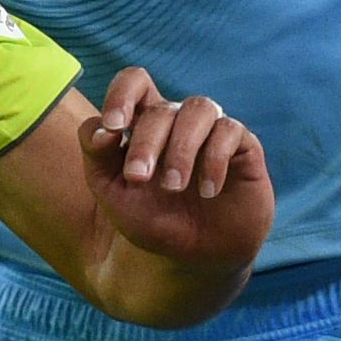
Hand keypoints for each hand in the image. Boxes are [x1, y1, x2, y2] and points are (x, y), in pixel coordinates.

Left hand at [83, 69, 270, 270]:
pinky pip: (230, 131)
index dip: (121, 95)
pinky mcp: (243, 147)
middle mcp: (179, 121)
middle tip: (138, 178)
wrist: (197, 258)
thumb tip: (101, 127)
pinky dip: (214, 159)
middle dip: (146, 143)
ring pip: (199, 109)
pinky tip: (207, 191)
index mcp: (144, 124)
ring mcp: (212, 131)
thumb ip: (97, 157)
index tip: (113, 127)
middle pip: (161, 108)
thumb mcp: (113, 194)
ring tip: (172, 187)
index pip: (134, 83)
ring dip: (180, 148)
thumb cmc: (153, 220)